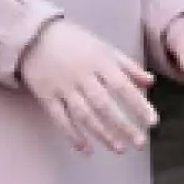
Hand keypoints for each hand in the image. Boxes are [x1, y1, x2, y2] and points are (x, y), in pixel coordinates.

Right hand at [19, 18, 158, 153]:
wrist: (32, 35)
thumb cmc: (73, 41)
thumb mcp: (103, 47)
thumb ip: (127, 66)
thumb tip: (150, 82)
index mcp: (99, 61)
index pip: (122, 86)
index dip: (138, 105)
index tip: (151, 122)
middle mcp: (81, 75)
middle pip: (104, 104)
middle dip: (123, 126)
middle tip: (139, 143)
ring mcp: (62, 86)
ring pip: (84, 114)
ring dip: (102, 133)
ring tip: (118, 148)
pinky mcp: (45, 95)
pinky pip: (59, 118)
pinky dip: (72, 134)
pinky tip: (85, 148)